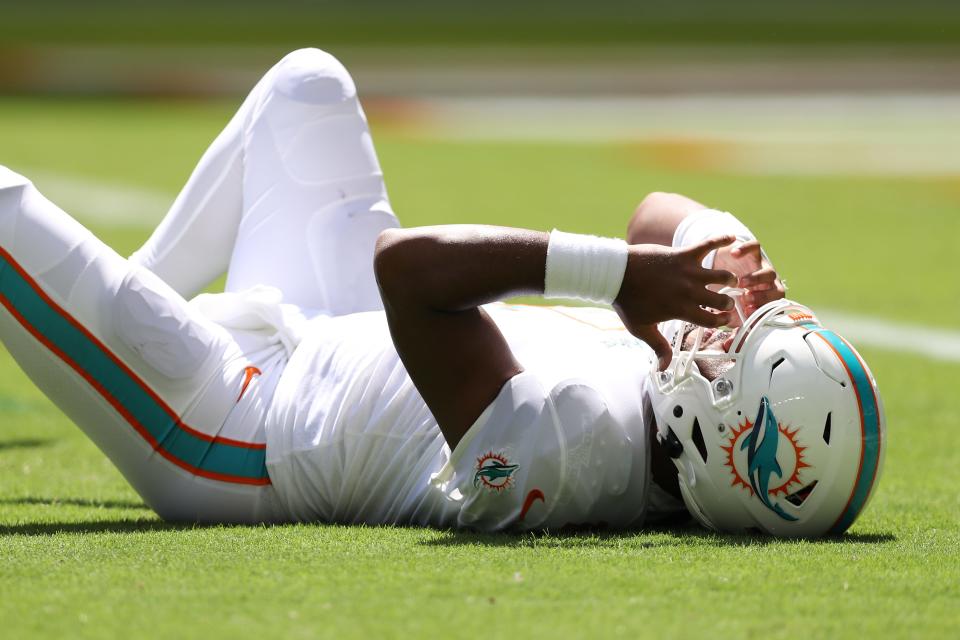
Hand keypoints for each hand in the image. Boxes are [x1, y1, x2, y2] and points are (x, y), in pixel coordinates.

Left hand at [614, 235, 737, 369]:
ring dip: (729, 278)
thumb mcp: (641, 329)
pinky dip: (721, 239)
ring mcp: (688, 272)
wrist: (616, 273)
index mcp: (681, 310)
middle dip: (729, 303)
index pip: (712, 321)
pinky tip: (732, 236)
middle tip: (728, 302)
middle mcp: (689, 292)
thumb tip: (664, 368)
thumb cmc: (627, 301)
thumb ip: (657, 347)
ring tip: (730, 279)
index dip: (723, 322)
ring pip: (722, 275)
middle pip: (722, 300)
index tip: (726, 321)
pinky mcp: (683, 254)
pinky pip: (707, 245)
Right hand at [713, 240, 785, 319]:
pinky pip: (755, 247)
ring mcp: (762, 268)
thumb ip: (734, 319)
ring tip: (740, 282)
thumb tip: (731, 332)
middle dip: (763, 296)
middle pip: (778, 291)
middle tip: (746, 298)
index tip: (747, 312)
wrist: (722, 268)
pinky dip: (746, 249)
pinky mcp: (753, 252)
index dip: (762, 311)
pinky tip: (734, 254)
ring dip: (757, 279)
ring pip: (769, 273)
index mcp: (765, 300)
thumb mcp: (731, 307)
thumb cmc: (729, 293)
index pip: (772, 308)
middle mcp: (768, 285)